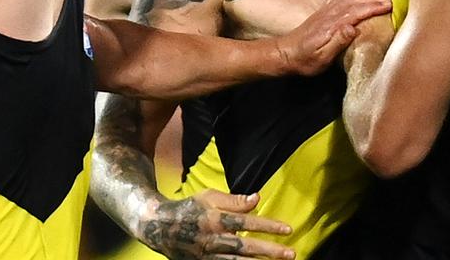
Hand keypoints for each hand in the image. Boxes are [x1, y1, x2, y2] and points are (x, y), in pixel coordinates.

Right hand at [136, 190, 294, 259]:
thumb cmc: (189, 208)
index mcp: (213, 220)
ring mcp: (206, 256)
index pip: (245, 223)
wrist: (158, 228)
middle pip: (244, 247)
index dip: (267, 226)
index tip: (287, 229)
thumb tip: (257, 198)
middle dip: (269, 251)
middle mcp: (211, 240)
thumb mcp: (208, 197)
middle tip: (291, 253)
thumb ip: (233, 200)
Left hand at [278, 0, 391, 75]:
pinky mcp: (324, 9)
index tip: (389, 6)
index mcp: (332, 25)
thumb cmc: (305, 60)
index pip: (357, 11)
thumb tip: (353, 28)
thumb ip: (338, 43)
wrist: (286, 54)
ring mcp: (326, 9)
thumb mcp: (322, 58)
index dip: (374, 7)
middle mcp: (330, 13)